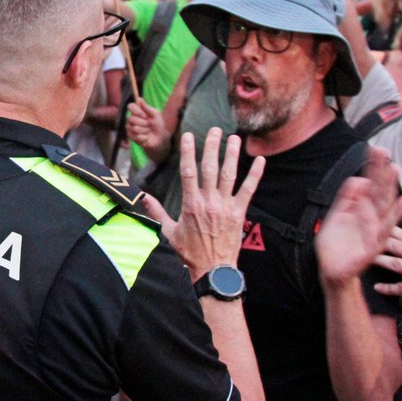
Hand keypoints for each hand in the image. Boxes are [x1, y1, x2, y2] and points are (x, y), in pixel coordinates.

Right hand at [125, 100, 169, 159]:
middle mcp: (131, 119)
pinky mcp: (131, 137)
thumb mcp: (155, 114)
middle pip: (131, 118)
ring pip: (134, 128)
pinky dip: (144, 137)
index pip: (130, 106)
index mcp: (137, 112)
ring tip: (148, 131)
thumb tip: (139, 98)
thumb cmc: (158, 124)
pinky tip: (146, 137)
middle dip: (143, 123)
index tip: (145, 115)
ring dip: (145, 131)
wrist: (160, 138)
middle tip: (149, 125)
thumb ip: (147, 107)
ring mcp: (130, 128)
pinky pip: (136, 137)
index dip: (137, 111)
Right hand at [168, 128, 263, 277]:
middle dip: (211, 146)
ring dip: (232, 155)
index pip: (188, 172)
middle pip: (210, 168)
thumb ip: (156, 212)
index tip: (188, 136)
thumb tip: (141, 197)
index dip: (188, 151)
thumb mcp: (168, 232)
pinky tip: (260, 161)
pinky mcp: (239, 213)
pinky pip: (248, 190)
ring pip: (229, 175)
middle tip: (214, 129)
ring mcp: (225, 207)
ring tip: (234, 138)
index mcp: (190, 205)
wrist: (212, 270)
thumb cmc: (189, 253)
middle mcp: (209, 202)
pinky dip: (255, 175)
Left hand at [316, 146, 401, 287]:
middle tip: (385, 151)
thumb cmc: (335, 246)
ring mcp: (373, 230)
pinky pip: (384, 229)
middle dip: (381, 171)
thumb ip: (346, 199)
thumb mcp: (337, 217)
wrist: (331, 271)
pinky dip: (393, 216)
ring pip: (383, 206)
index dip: (372, 168)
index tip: (376, 149)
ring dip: (389, 187)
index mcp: (360, 210)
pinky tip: (401, 202)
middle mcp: (369, 218)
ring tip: (394, 169)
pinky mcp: (373, 245)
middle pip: (378, 191)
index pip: (369, 184)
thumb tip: (358, 179)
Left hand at [373, 225, 401, 296]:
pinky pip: (400, 288)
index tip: (371, 223)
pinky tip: (376, 286)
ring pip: (395, 264)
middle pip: (394, 245)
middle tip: (360, 237)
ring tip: (368, 258)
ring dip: (380, 260)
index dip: (385, 228)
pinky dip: (388, 287)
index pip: (401, 233)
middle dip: (378, 240)